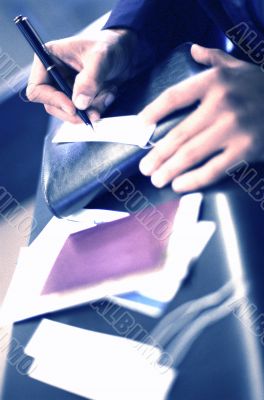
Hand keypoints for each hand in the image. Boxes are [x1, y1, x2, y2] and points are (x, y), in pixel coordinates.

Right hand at [26, 29, 136, 122]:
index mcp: (49, 58)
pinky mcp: (79, 97)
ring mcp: (66, 88)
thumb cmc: (110, 46)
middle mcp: (54, 75)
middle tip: (94, 114)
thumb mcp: (101, 58)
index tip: (73, 108)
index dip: (53, 101)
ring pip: (70, 113)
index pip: (37, 89)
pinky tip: (109, 94)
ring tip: (108, 95)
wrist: (127, 52)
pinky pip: (84, 113)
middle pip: (53, 106)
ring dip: (90, 110)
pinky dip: (98, 108)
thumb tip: (79, 103)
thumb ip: (89, 80)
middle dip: (75, 113)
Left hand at [139, 44, 263, 191]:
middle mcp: (222, 104)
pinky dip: (193, 180)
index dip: (153, 112)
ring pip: (191, 154)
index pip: (174, 97)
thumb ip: (214, 60)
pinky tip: (180, 185)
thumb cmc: (261, 88)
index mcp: (215, 82)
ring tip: (156, 179)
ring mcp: (234, 129)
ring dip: (169, 170)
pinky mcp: (245, 150)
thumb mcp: (239, 68)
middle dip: (157, 154)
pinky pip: (213, 169)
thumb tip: (193, 50)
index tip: (140, 126)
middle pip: (178, 134)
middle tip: (145, 168)